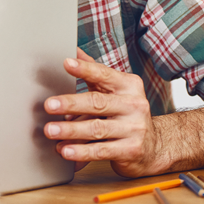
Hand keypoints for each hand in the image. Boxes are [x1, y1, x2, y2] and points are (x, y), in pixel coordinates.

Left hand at [42, 49, 164, 176]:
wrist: (154, 146)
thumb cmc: (126, 113)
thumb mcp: (115, 90)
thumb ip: (95, 72)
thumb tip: (74, 51)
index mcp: (129, 85)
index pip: (104, 75)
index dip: (85, 69)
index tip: (66, 63)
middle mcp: (134, 105)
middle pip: (97, 103)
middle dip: (70, 103)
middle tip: (49, 105)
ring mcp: (134, 128)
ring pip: (96, 128)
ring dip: (70, 130)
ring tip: (50, 130)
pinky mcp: (131, 150)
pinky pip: (101, 150)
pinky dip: (81, 152)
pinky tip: (65, 150)